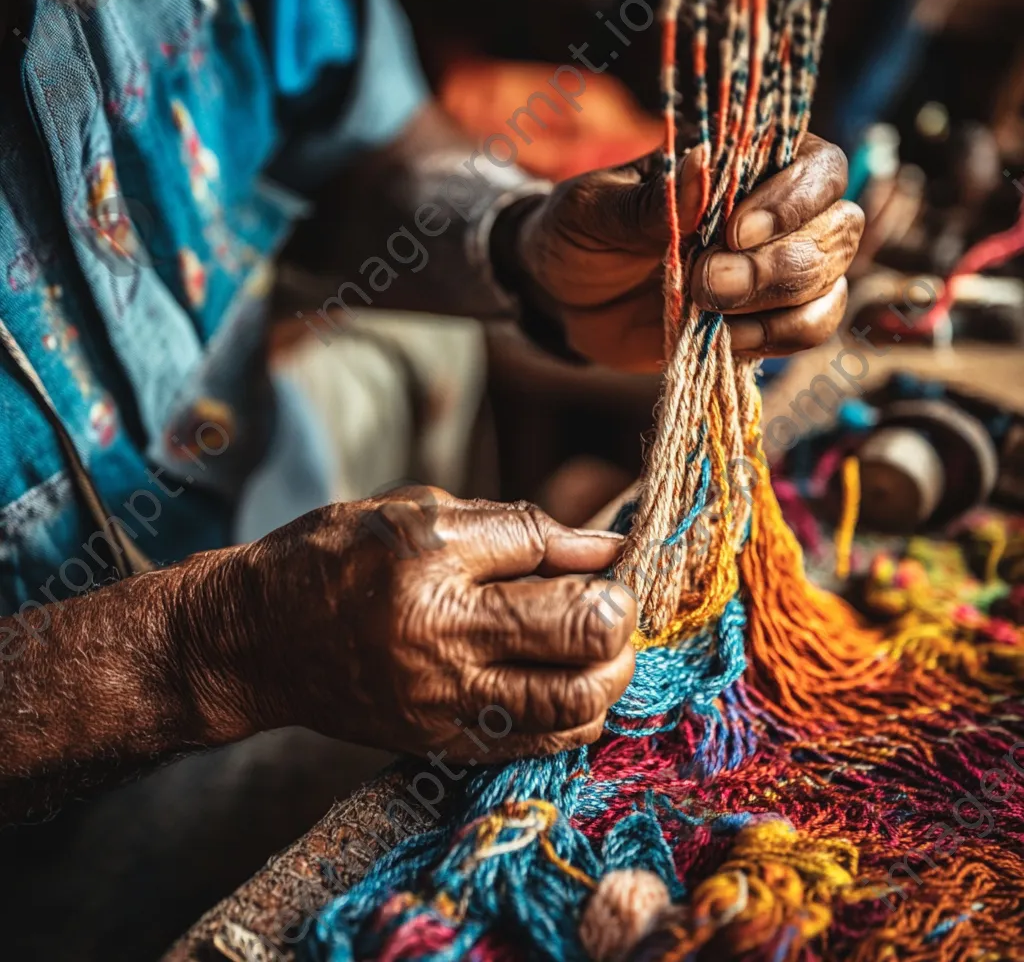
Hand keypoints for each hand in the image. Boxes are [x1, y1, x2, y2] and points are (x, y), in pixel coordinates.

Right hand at [186, 489, 636, 761]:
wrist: (258, 638)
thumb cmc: (336, 558)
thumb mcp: (418, 511)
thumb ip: (515, 529)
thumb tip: (601, 546)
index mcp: (432, 567)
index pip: (551, 560)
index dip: (602, 561)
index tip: (612, 559)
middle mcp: (442, 642)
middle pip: (581, 641)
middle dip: (619, 621)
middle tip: (613, 607)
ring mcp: (443, 703)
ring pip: (572, 707)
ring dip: (608, 676)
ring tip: (596, 649)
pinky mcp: (441, 744)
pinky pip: (536, 745)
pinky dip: (572, 717)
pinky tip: (566, 685)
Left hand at [517, 134, 863, 370]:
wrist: (564, 298)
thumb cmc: (578, 234)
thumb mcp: (592, 210)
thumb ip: (646, 200)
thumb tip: (701, 168)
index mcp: (742, 162)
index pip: (816, 165)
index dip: (794, 200)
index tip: (735, 233)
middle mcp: (777, 212)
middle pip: (837, 229)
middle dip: (777, 266)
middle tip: (704, 282)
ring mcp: (775, 270)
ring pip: (829, 285)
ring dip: (777, 307)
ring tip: (705, 309)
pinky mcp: (762, 322)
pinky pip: (807, 330)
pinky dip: (774, 341)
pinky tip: (722, 340)